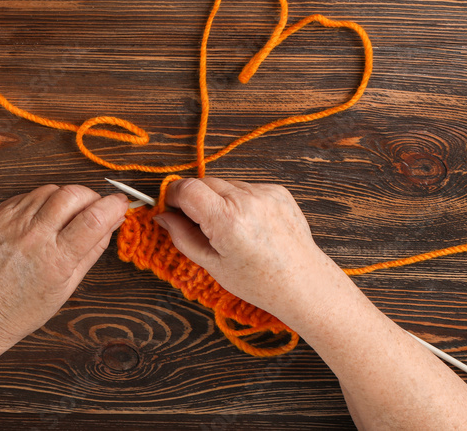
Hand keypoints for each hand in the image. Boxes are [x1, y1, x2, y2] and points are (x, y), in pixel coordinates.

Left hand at [0, 185, 128, 350]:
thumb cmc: (27, 306)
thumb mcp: (70, 284)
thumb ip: (94, 248)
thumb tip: (115, 220)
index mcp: (55, 260)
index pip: (93, 219)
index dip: (113, 205)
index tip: (120, 203)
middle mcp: (32, 238)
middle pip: (71, 194)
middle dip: (90, 196)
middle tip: (93, 208)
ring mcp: (12, 225)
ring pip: (50, 190)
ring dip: (65, 197)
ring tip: (65, 217)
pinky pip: (28, 195)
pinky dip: (42, 201)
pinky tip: (43, 219)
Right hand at [154, 177, 334, 320]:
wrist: (304, 283)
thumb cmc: (259, 282)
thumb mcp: (212, 265)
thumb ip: (182, 237)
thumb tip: (162, 217)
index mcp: (226, 220)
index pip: (186, 188)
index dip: (173, 195)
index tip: (170, 207)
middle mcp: (246, 200)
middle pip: (203, 181)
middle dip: (194, 198)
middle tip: (196, 222)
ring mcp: (265, 193)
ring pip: (225, 184)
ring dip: (218, 199)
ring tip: (228, 229)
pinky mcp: (278, 191)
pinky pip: (246, 188)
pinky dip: (239, 201)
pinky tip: (248, 225)